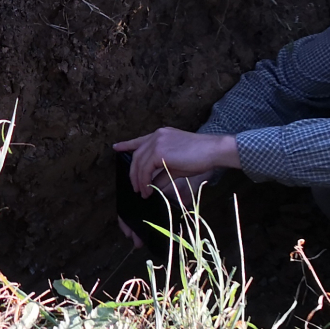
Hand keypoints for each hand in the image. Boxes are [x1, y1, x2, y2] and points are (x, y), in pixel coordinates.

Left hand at [112, 128, 239, 196]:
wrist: (213, 150)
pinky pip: (145, 169)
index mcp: (161, 135)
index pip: (139, 140)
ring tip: (142, 193)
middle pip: (137, 156)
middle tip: (135, 188)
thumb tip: (153, 186)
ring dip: (139, 181)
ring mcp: (157, 141)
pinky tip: (147, 191)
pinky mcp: (159, 151)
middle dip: (133, 174)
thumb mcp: (177, 165)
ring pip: (139, 164)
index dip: (127, 145)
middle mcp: (157, 136)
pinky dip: (144, 182)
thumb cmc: (200, 157)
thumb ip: (162, 173)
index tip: (116, 147)